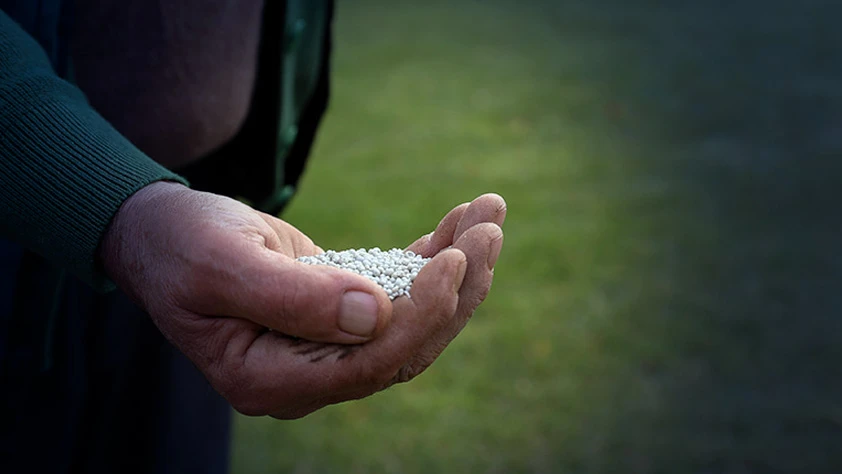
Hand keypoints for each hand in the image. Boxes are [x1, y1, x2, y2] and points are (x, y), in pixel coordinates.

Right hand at [100, 182, 504, 417]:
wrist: (163, 233)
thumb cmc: (180, 245)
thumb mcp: (220, 264)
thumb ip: (292, 298)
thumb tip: (377, 316)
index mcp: (271, 378)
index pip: (368, 366)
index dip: (421, 318)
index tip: (456, 261)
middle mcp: (308, 373)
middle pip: (405, 346)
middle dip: (457, 289)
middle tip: (490, 227)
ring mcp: (328, 345)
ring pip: (412, 319)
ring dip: (457, 268)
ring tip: (488, 213)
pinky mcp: (342, 309)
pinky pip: (399, 290)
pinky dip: (433, 256)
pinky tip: (461, 221)